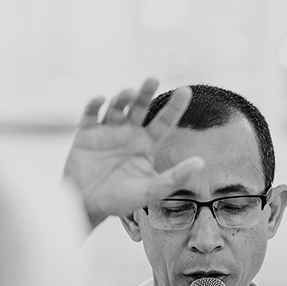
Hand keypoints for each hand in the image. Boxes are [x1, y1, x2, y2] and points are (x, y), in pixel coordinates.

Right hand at [63, 77, 204, 227]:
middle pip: (140, 107)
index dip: (174, 107)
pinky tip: (101, 99)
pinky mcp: (85, 134)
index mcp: (145, 145)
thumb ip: (175, 177)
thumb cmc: (120, 201)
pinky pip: (90, 114)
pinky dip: (95, 105)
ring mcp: (106, 132)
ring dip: (122, 98)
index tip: (186, 90)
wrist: (87, 207)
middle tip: (153, 79)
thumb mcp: (151, 191)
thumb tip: (201, 162)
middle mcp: (128, 135)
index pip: (163, 122)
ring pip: (116, 107)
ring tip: (129, 93)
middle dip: (145, 92)